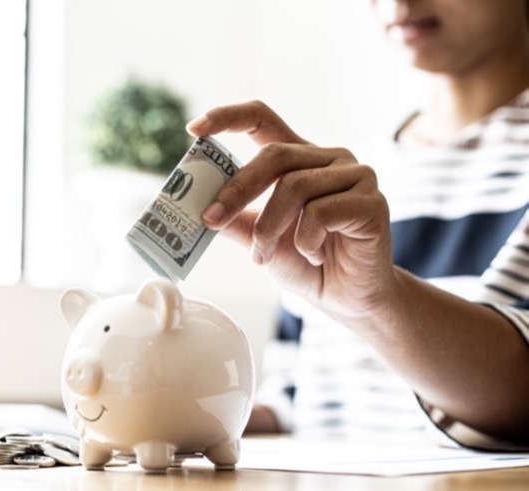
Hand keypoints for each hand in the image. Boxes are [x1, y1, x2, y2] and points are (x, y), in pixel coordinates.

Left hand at [187, 100, 395, 318]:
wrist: (348, 298)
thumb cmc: (306, 264)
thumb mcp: (260, 241)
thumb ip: (236, 221)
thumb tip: (200, 208)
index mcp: (300, 158)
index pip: (264, 120)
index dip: (228, 117)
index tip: (193, 128)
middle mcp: (330, 158)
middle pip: (275, 155)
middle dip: (237, 189)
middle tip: (212, 219)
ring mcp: (356, 176)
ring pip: (294, 186)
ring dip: (268, 228)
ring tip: (264, 256)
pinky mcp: (372, 202)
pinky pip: (321, 213)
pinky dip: (305, 242)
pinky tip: (314, 256)